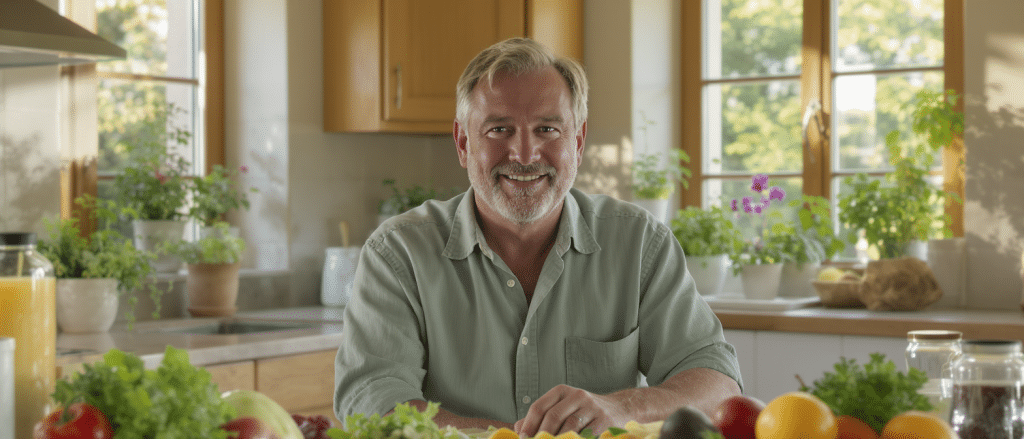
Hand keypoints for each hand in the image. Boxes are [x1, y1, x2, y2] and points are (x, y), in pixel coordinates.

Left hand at [513, 385, 629, 436]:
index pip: (540, 407)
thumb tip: (519, 429)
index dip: (529, 425)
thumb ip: (540, 417)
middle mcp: (577, 396)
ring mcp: (592, 408)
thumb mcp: (562, 408)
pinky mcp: (604, 422)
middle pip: (553, 417)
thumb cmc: (583, 412)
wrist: (619, 409)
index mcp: (562, 392)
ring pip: (569, 428)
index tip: (523, 438)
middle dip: (542, 435)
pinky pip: (586, 436)